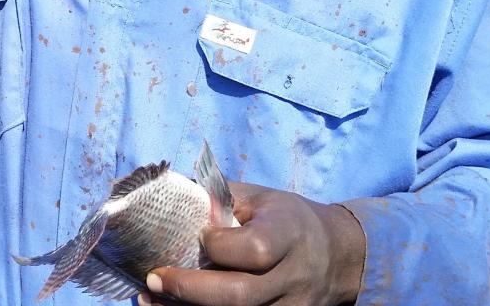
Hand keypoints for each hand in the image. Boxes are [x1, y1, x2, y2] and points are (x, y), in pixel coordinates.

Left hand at [141, 182, 364, 305]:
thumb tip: (166, 195)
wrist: (339, 256)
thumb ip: (218, 199)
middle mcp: (292, 276)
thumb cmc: (287, 220)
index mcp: (288, 234)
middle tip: (153, 278)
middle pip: (239, 295)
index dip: (220, 245)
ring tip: (150, 299)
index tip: (201, 235)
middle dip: (189, 289)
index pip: (254, 249)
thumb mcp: (261, 199)